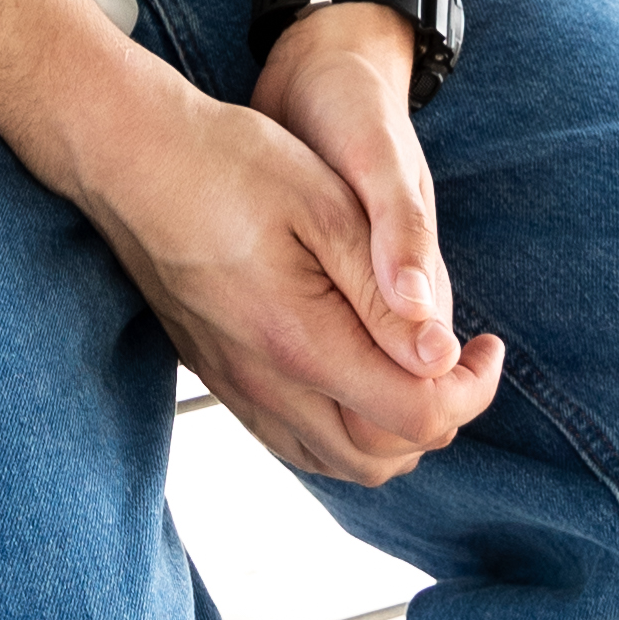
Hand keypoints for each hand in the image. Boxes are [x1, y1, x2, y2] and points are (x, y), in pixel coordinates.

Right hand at [74, 60, 501, 488]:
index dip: (471, 389)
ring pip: (339, 461)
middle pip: (383, 457)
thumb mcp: (326, 206)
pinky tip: (357, 373)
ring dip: (393, 430)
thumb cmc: (230, 165)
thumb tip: (441, 358)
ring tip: (415, 364)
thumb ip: (385, 292)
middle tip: (460, 356)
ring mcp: (238, 389)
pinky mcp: (221, 377)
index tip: (488, 341)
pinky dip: (345, 429)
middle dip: (440, 415)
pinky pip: (296, 441)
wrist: (131, 158)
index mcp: (302, 345)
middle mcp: (267, 386)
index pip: (417, 417)